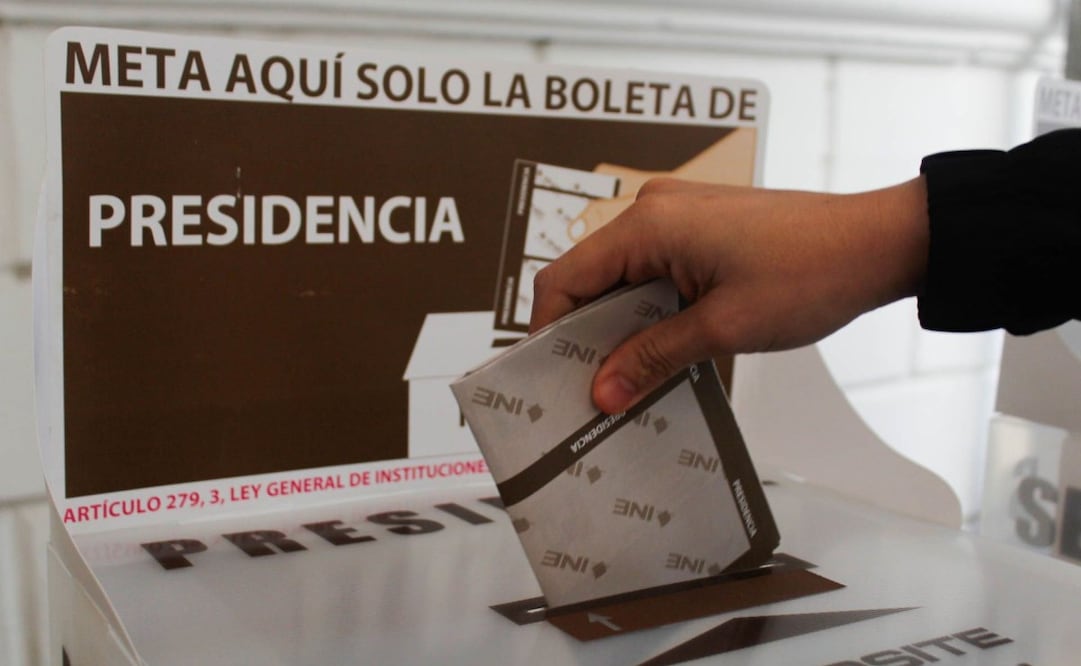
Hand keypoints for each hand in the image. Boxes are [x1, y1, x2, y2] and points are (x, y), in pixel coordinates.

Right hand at [530, 177, 928, 413]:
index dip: (546, 332)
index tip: (548, 380)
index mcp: (648, 225)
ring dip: (620, 329)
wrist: (880, 243)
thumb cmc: (812, 272)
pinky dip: (648, 313)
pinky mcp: (699, 230)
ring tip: (623, 383)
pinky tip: (657, 354)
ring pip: (622, 280)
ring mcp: (677, 216)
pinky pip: (652, 273)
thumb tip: (603, 391)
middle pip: (589, 280)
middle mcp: (653, 210)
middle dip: (584, 338)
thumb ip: (653, 358)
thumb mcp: (724, 328)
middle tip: (587, 393)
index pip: (564, 279)